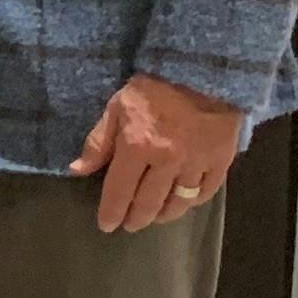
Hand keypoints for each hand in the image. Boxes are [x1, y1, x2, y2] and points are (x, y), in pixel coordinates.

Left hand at [71, 72, 243, 234]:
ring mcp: (196, 163)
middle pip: (149, 203)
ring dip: (164, 215)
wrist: (202, 71)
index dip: (112, 212)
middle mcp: (166, 161)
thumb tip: (77, 171)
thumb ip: (98, 142)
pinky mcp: (220, 160)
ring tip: (154, 218)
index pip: (119, 191)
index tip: (107, 225)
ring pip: (179, 202)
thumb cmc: (153, 88)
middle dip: (137, 218)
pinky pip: (206, 191)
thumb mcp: (116, 108)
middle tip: (130, 226)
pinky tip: (184, 203)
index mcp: (137, 147)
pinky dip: (193, 201)